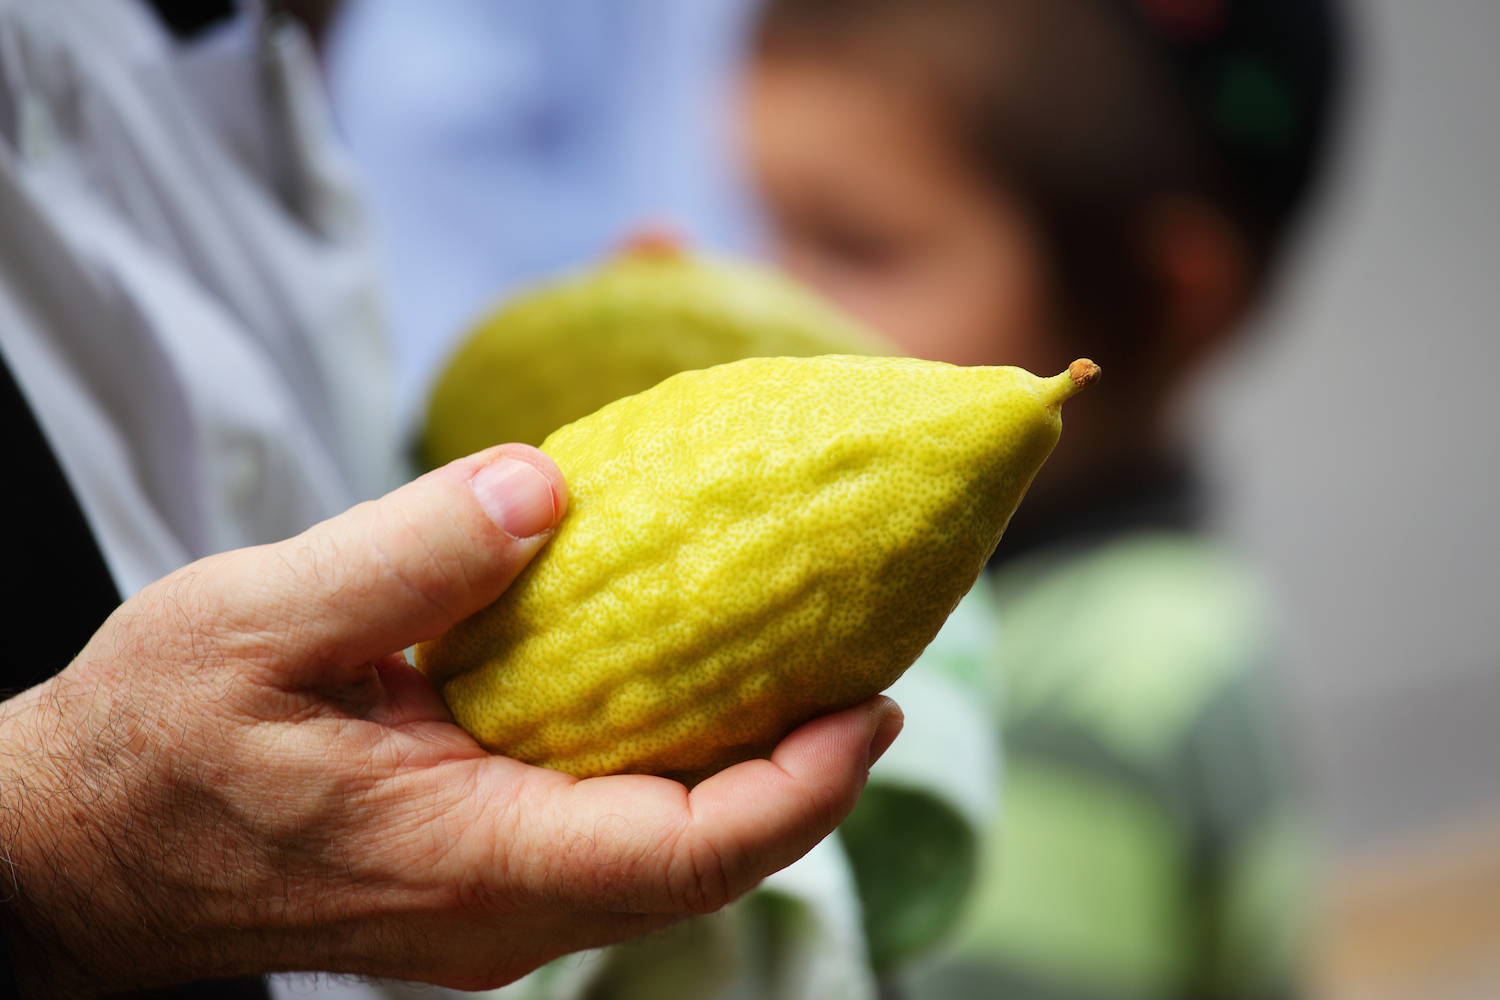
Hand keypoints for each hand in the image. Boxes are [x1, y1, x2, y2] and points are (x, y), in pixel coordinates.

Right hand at [0, 445, 901, 996]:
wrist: (78, 852)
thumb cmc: (148, 748)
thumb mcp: (252, 625)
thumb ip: (402, 561)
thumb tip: (542, 490)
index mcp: (466, 859)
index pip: (683, 855)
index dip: (801, 788)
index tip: (875, 704)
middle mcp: (500, 910)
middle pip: (702, 862)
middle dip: (804, 776)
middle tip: (869, 665)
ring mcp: (492, 908)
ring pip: (664, 857)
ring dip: (750, 774)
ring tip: (807, 673)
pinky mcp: (477, 880)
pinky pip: (612, 838)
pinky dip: (675, 772)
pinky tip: (689, 690)